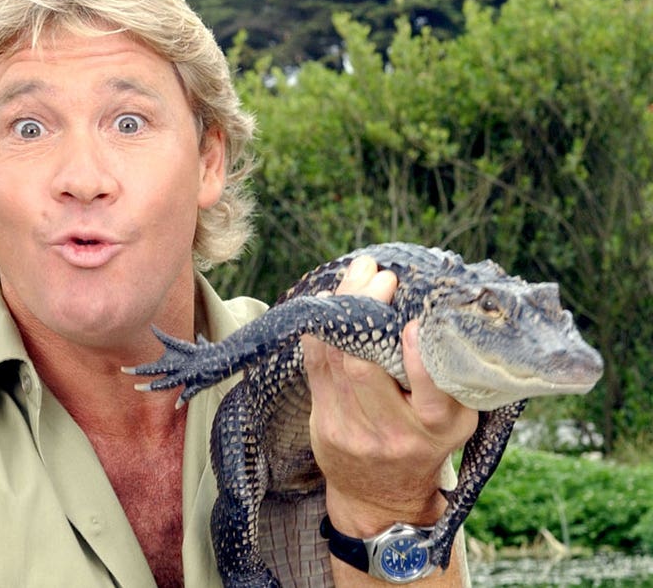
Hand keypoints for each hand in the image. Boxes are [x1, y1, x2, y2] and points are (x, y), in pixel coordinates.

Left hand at [303, 255, 478, 533]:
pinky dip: (319, 331)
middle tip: (378, 275)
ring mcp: (352, 430)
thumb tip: (442, 311)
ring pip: (334, 361)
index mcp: (437, 429)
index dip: (419, 357)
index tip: (415, 323)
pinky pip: (314, 367)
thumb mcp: (456, 419)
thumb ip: (452, 375)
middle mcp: (393, 433)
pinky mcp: (323, 423)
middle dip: (366, 313)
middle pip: (364, 368)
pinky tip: (328, 303)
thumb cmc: (426, 442)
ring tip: (356, 275)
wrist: (382, 495)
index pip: (430, 394)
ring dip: (341, 311)